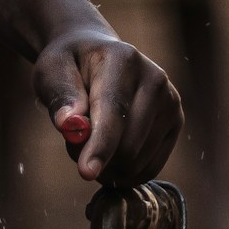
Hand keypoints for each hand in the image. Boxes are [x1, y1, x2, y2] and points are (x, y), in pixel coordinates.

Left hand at [33, 27, 182, 184]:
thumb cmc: (71, 66)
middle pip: (129, 144)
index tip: (86, 172)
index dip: (100, 145)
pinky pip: (150, 167)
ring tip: (92, 142)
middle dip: (96, 157)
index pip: (114, 111)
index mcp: (124, 60)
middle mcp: (155, 80)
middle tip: (75, 145)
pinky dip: (125, 172)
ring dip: (108, 166)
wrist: (98, 56)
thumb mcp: (52, 71)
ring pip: (138, 162)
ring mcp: (170, 102)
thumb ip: (60, 95)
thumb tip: (70, 125)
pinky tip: (111, 155)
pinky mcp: (176, 122)